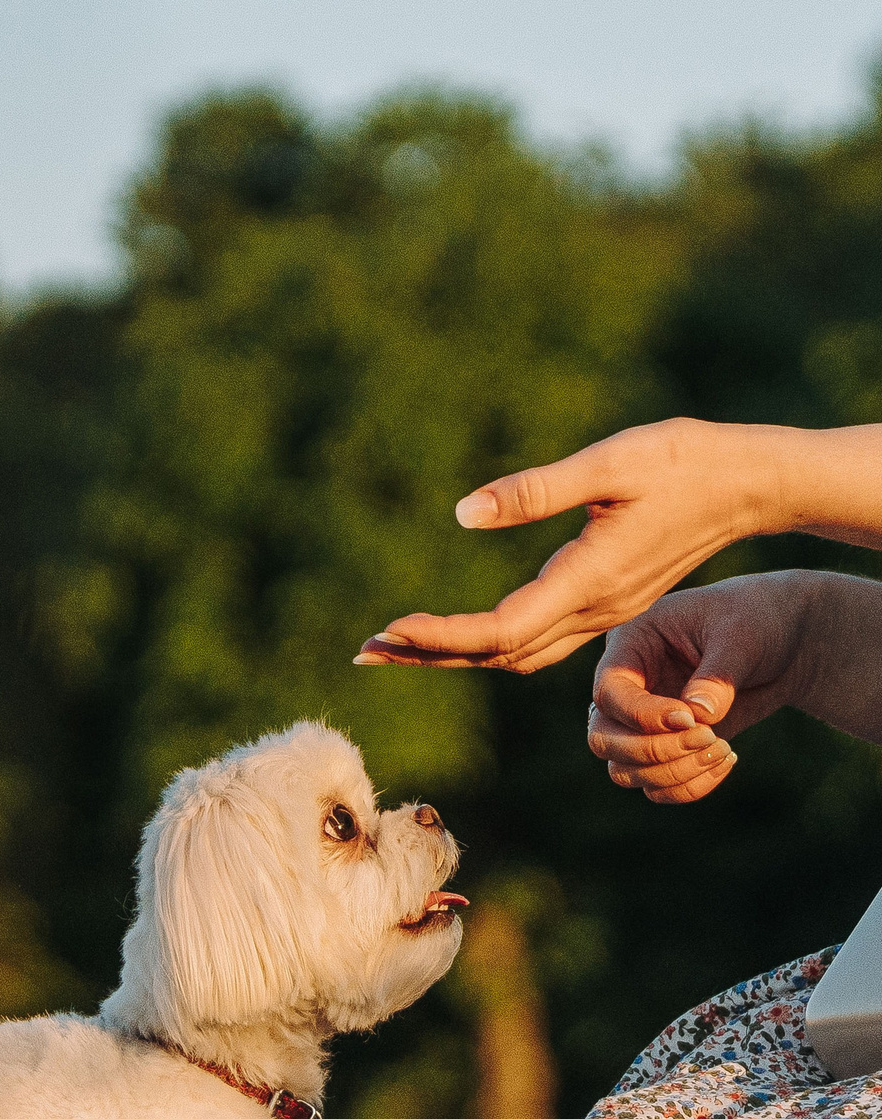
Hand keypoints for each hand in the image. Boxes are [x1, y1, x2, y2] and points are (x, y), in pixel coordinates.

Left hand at [355, 419, 780, 673]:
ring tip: (396, 647)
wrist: (753, 482)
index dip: (439, 637)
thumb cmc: (686, 462)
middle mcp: (594, 610)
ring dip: (454, 654)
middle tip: (364, 653)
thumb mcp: (611, 463)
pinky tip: (457, 636)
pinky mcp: (605, 604)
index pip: (498, 631)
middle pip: (497, 655)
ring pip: (516, 655)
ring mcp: (603, 614)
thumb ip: (536, 490)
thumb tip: (462, 513)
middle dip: (429, 654)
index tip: (386, 631)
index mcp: (589, 581)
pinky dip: (488, 645)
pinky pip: (536, 642)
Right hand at [584, 573, 818, 802]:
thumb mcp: (741, 636)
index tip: (690, 719)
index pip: (609, 693)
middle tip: (709, 737)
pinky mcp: (668, 748)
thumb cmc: (757, 621)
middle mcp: (628, 688)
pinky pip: (656, 787)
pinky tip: (727, 760)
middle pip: (603, 739)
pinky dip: (688, 787)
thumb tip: (699, 718)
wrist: (787, 639)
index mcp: (631, 646)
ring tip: (722, 749)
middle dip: (653, 751)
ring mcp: (643, 722)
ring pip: (624, 770)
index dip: (642, 715)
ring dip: (672, 772)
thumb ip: (717, 676)